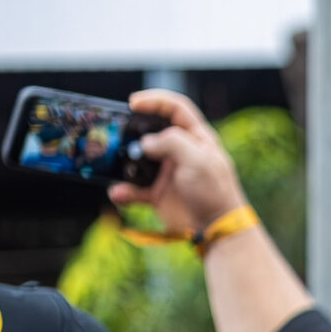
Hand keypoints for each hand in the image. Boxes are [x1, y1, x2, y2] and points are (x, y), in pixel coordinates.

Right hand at [108, 89, 249, 236]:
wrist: (217, 230)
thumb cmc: (215, 192)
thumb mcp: (198, 160)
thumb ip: (172, 143)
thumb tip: (145, 143)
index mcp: (197, 139)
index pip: (176, 109)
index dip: (156, 101)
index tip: (134, 102)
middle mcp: (181, 152)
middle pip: (151, 132)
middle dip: (132, 131)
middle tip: (118, 133)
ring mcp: (168, 172)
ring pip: (137, 160)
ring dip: (123, 163)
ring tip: (113, 165)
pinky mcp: (158, 193)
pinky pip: (133, 188)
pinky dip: (124, 190)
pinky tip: (119, 193)